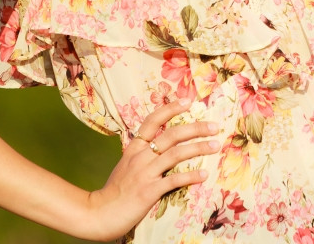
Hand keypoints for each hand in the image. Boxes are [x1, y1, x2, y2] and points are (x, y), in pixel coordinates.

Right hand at [81, 99, 219, 240]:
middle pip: (171, 134)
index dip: (171, 108)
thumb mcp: (125, 165)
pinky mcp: (149, 192)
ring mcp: (145, 173)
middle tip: (214, 126)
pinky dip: (190, 176)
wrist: (98, 213)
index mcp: (134, 147)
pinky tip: (203, 175)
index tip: (188, 101)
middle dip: (195, 128)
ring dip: (198, 148)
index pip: (153, 120)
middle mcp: (140, 156)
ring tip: (215, 145)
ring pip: (176, 154)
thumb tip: (156, 146)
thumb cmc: (113, 191)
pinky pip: (173, 180)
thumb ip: (140, 154)